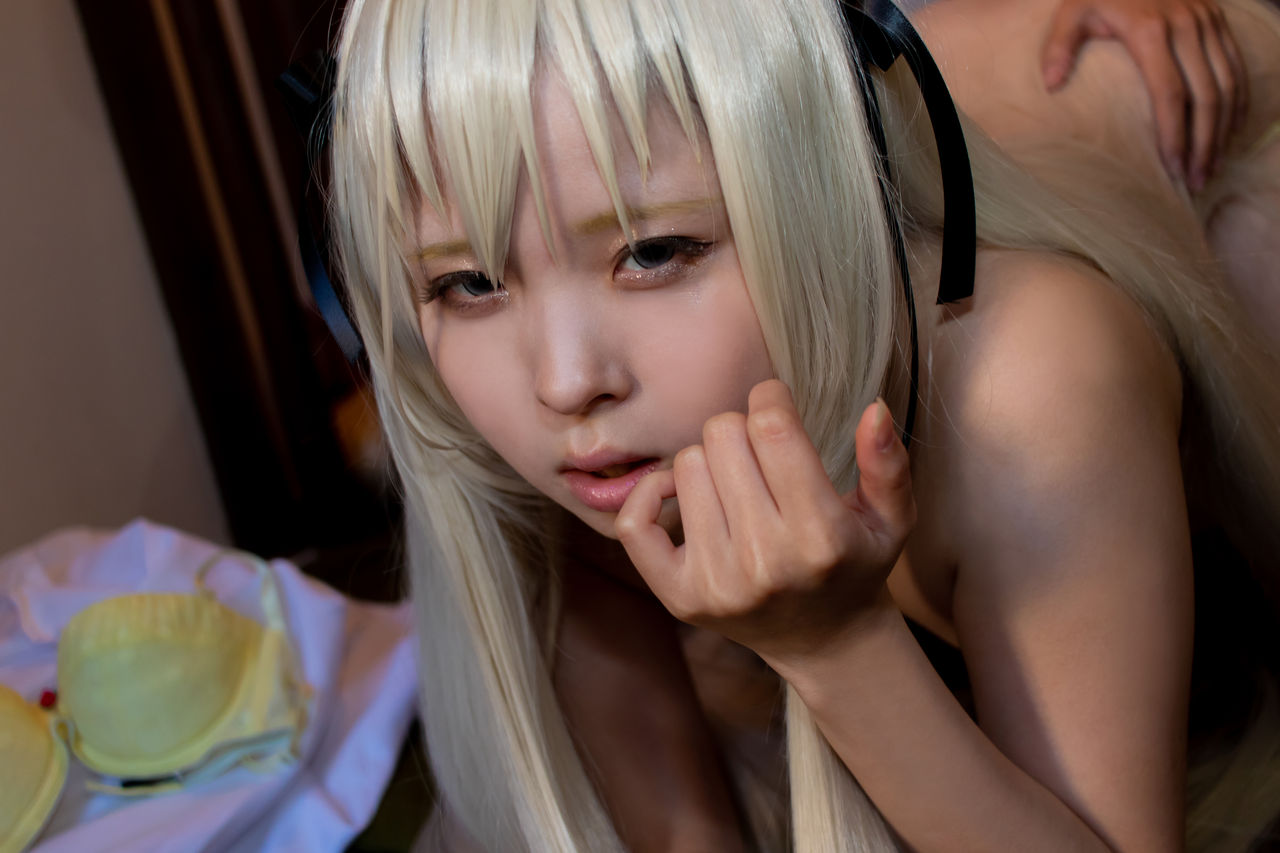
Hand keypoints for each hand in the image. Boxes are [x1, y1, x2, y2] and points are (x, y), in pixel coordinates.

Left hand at [616, 380, 914, 664]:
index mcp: (821, 537)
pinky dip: (652, 492)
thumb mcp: (891, 518)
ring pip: (686, 465)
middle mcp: (765, 562)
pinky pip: (637, 520)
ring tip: (736, 483)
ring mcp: (717, 583)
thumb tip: (875, 409)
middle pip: (722, 436)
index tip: (775, 402)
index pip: (773, 429)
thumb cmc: (855, 563)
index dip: (770, 397)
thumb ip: (888, 463)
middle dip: (742, 431)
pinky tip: (681, 492)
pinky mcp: (679, 596)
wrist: (824, 641)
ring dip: (710, 461)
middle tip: (760, 454)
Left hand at [1040, 0, 1247, 189]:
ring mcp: (1207, 23)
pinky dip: (1238, 102)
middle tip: (1196, 181)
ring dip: (1224, 130)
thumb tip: (1051, 85)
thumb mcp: (1073, 9)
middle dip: (1203, 144)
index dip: (1174, 134)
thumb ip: (1060, 45)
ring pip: (1227, 84)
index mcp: (1151, 31)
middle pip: (1206, 96)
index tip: (1172, 169)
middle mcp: (1187, 28)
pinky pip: (1235, 66)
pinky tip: (1229, 132)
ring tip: (1211, 166)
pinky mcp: (1218, 20)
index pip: (1170, 94)